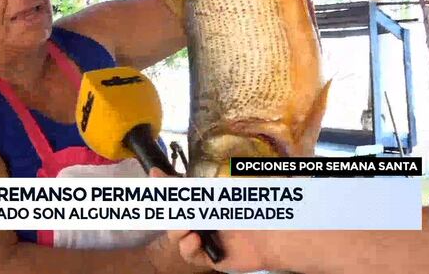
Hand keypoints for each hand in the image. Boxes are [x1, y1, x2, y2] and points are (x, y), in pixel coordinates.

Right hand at [149, 167, 281, 272]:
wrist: (274, 235)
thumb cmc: (250, 209)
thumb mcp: (218, 192)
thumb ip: (187, 184)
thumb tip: (163, 171)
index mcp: (205, 199)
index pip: (179, 192)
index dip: (165, 186)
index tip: (154, 175)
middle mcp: (203, 218)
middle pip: (173, 214)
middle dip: (169, 210)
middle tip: (173, 207)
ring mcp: (205, 238)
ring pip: (176, 235)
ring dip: (177, 229)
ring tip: (188, 226)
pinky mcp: (209, 257)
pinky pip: (189, 253)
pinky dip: (187, 246)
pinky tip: (195, 239)